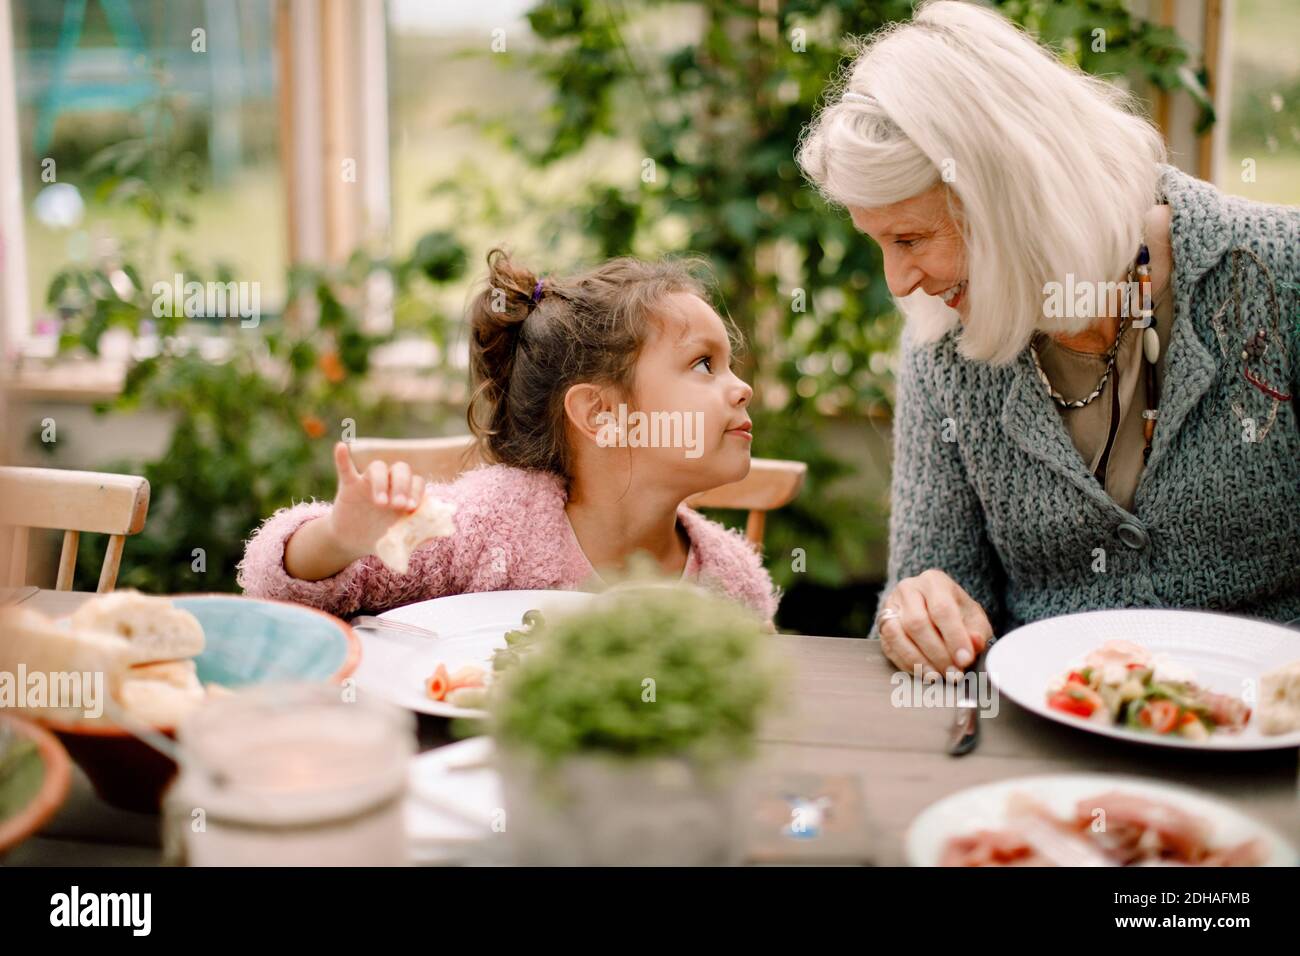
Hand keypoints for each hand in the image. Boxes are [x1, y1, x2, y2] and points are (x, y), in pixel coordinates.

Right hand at [324, 442, 426, 557]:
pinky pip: (345, 468)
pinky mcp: (349, 485)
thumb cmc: (383, 537)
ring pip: (377, 467)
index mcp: (405, 493)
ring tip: (380, 502)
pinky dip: (342, 458)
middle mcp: (390, 483)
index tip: (411, 507)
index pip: (417, 482)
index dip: (416, 491)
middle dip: (402, 485)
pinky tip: (341, 447)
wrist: (354, 542)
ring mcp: (368, 482)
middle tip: (398, 505)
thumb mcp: (401, 540)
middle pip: (401, 469)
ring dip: (381, 482)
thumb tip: (436, 537)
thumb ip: (418, 536)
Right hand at [877, 569, 992, 680]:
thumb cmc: (955, 611)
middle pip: (916, 623)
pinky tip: (923, 673)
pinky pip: (889, 647)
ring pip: (896, 635)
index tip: (965, 659)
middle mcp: (907, 590)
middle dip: (937, 653)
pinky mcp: (881, 625)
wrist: (933, 607)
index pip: (942, 609)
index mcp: (933, 582)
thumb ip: (976, 632)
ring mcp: (890, 606)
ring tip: (937, 676)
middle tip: (953, 673)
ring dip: (918, 661)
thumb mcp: (973, 617)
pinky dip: (907, 664)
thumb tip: (975, 644)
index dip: (954, 637)